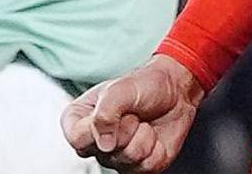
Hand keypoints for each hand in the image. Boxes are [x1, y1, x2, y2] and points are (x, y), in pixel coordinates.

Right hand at [61, 55, 203, 172]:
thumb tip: (104, 144)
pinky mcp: (136, 168)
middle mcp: (95, 143)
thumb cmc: (143, 86)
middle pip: (104, 151)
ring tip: (142, 122)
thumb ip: (105, 112)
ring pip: (127, 158)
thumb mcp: (120, 89)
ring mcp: (115, 158)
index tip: (115, 111)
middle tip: (132, 112)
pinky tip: (152, 135)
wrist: (174, 93)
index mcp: (80, 121)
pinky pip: (146, 166)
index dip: (98, 127)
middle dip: (126, 127)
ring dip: (143, 135)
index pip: (77, 138)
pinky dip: (156, 148)